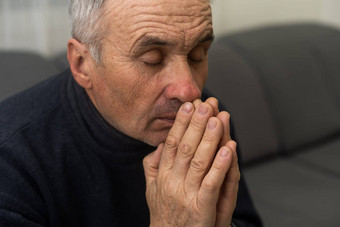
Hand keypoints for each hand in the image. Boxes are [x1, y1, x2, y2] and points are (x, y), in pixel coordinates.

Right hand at [143, 99, 239, 225]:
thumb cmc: (164, 213)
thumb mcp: (152, 188)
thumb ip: (153, 165)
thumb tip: (160, 144)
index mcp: (162, 174)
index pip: (171, 143)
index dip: (180, 124)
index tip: (189, 105)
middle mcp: (172, 181)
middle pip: (185, 147)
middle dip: (197, 124)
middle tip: (206, 104)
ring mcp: (186, 194)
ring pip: (199, 161)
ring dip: (210, 138)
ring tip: (218, 118)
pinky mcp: (201, 207)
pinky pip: (211, 183)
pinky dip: (220, 165)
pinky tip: (229, 148)